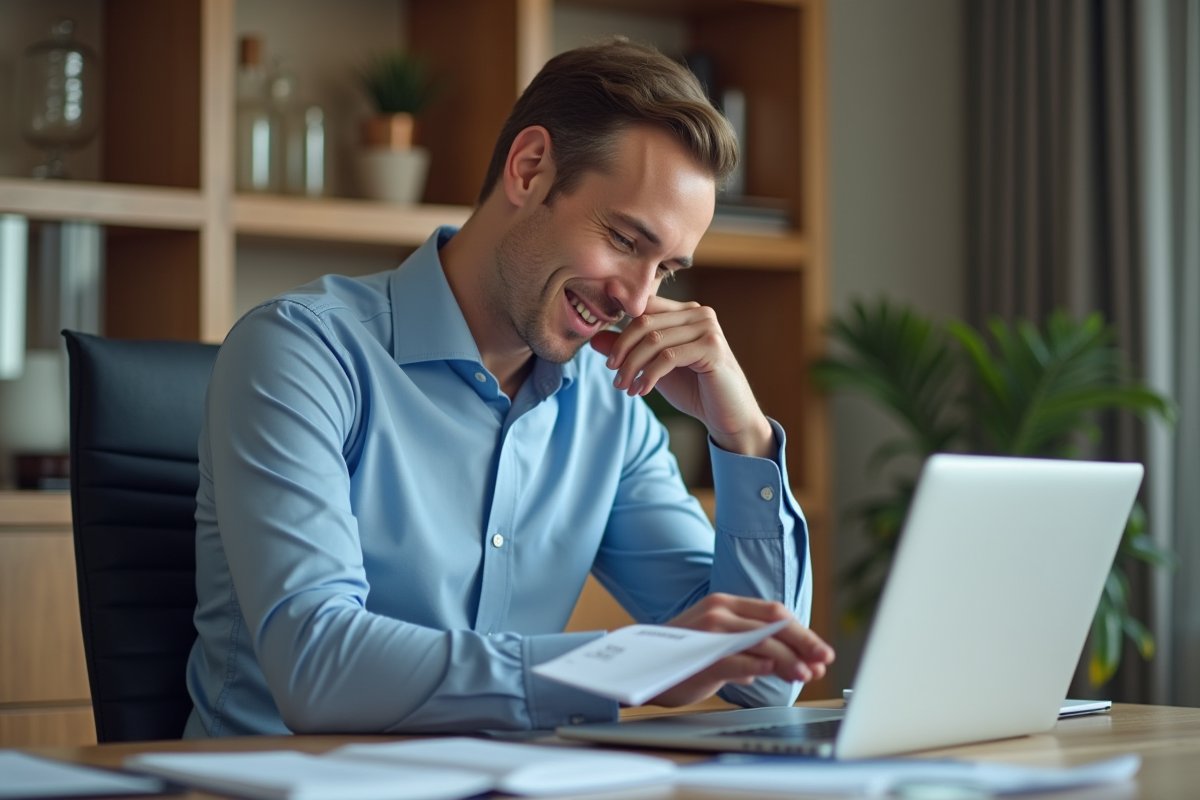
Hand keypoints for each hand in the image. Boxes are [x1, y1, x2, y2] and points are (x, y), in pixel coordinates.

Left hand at [589, 296, 773, 457]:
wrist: (727, 415)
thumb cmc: (694, 389)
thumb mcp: (654, 367)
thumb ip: (630, 351)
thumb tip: (595, 340)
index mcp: (686, 311)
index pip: (644, 308)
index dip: (621, 328)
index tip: (608, 357)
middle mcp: (699, 313)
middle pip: (645, 323)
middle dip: (622, 350)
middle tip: (613, 375)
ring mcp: (708, 328)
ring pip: (654, 341)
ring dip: (632, 367)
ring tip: (624, 387)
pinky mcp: (712, 347)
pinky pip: (668, 357)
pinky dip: (648, 375)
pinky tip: (641, 390)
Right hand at [644, 593, 834, 707]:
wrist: (637, 666)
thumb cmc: (679, 658)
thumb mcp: (718, 647)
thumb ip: (746, 650)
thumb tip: (776, 665)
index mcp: (726, 605)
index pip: (774, 614)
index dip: (802, 633)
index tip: (821, 652)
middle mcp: (719, 611)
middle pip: (773, 624)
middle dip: (804, 643)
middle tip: (823, 661)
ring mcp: (709, 631)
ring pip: (760, 641)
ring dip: (788, 659)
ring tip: (805, 674)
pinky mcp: (700, 653)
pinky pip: (734, 658)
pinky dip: (755, 665)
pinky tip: (771, 672)